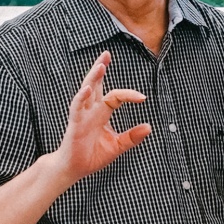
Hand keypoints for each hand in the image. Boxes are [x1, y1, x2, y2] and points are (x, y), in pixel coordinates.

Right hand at [56, 50, 153, 181]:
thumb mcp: (117, 146)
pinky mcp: (75, 123)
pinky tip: (87, 89)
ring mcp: (82, 115)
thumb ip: (132, 137)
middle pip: (96, 84)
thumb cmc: (92, 156)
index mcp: (101, 113)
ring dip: (93, 78)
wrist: (74, 169)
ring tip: (101, 65)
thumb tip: (149, 127)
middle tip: (106, 54)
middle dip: (100, 68)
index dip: (128, 94)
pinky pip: (77, 107)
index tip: (143, 97)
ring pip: (86, 91)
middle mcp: (91, 110)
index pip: (115, 96)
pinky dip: (82, 98)